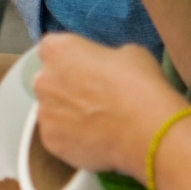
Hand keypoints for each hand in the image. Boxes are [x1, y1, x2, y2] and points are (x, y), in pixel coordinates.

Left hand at [34, 33, 186, 179]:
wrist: (147, 134)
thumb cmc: (141, 87)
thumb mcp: (131, 53)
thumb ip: (105, 56)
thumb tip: (105, 66)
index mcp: (58, 50)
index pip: (52, 48)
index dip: (71, 58)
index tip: (87, 68)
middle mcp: (43, 79)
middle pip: (49, 80)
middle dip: (66, 87)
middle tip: (95, 97)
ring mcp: (43, 112)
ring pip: (52, 110)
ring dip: (68, 113)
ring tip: (98, 122)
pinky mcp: (49, 140)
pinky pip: (58, 135)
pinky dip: (72, 137)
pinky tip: (95, 139)